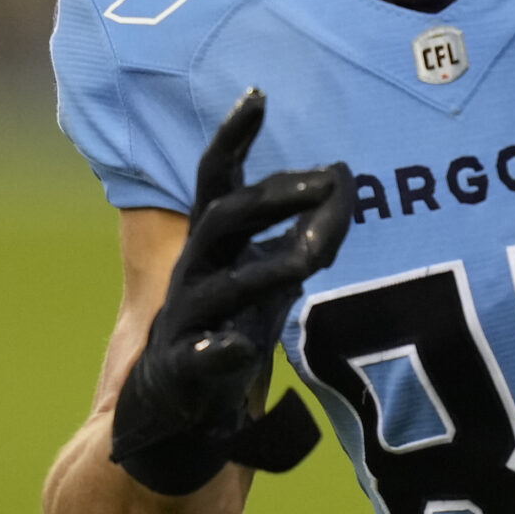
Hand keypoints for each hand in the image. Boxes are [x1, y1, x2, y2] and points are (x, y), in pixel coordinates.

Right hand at [111, 90, 353, 494]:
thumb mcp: (262, 278)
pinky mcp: (180, 376)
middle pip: (226, 219)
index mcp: (211, 247)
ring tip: (310, 258)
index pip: (217, 180)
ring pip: (220, 286)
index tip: (259, 94)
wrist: (171, 419)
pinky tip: (238, 350)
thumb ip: (299, 236)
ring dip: (268, 268)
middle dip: (276, 196)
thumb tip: (344, 182)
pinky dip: (218, 354)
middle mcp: (193, 274)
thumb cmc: (226, 335)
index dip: (233, 137)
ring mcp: (183, 324)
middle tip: (331, 178)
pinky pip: (197, 361)